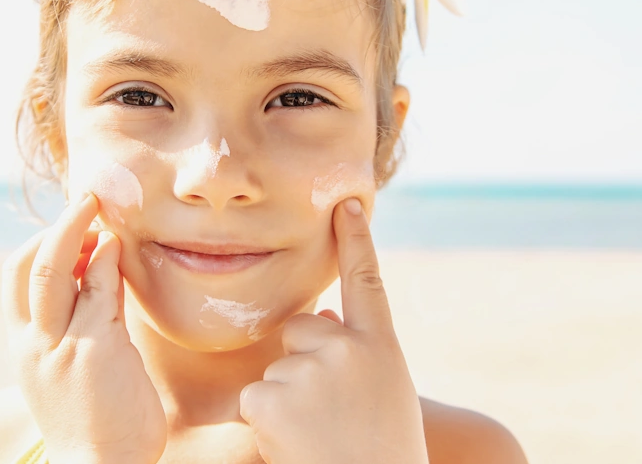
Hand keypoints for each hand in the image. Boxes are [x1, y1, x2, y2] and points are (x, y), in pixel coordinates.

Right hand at [1, 193, 166, 463]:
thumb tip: (96, 284)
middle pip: (28, 265)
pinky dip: (109, 260)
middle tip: (86, 200)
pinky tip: (120, 246)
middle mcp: (35, 343)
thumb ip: (76, 331)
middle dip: (57, 225)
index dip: (38, 244)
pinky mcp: (98, 348)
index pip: (15, 281)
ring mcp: (63, 344)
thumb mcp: (71, 374)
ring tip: (99, 207)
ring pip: (56, 268)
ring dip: (79, 228)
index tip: (71, 228)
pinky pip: (101, 289)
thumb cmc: (94, 427)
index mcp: (24, 349)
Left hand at [240, 198, 427, 463]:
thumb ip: (357, 353)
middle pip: (300, 331)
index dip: (355, 239)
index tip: (347, 203)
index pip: (366, 280)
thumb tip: (325, 319)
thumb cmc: (383, 452)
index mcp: (380, 347)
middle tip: (329, 416)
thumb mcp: (385, 395)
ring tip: (319, 438)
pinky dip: (268, 425)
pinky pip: (256, 399)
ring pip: (276, 370)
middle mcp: (346, 348)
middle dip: (303, 364)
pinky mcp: (271, 398)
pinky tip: (296, 446)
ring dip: (286, 403)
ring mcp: (307, 371)